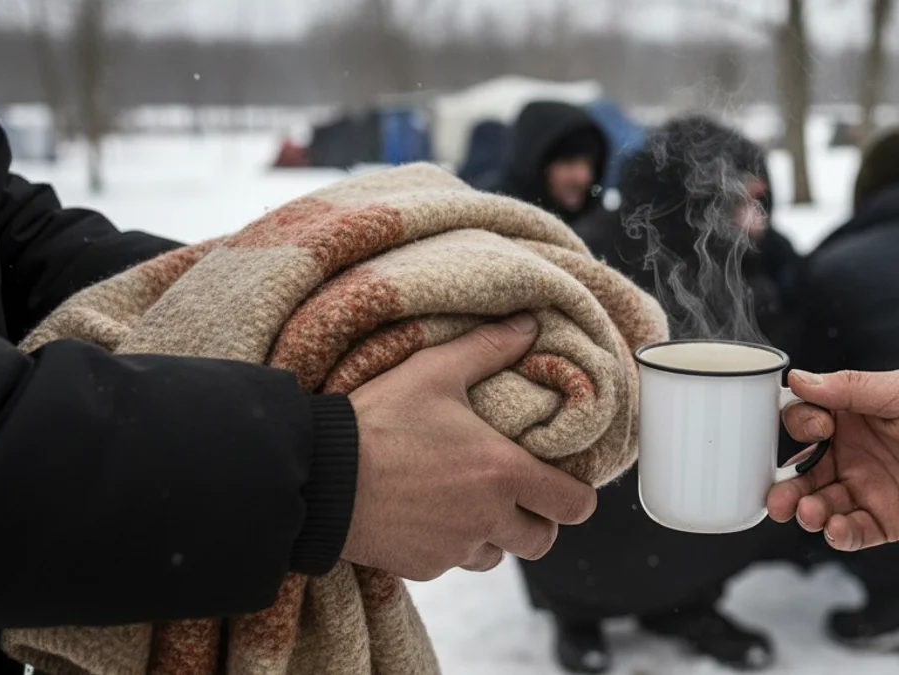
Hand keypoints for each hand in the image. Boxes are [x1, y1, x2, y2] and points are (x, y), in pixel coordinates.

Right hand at [342, 313, 596, 579]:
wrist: (320, 476)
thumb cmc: (379, 421)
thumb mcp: (435, 371)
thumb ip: (488, 347)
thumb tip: (529, 323)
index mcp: (503, 473)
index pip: (575, 504)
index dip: (579, 494)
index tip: (564, 479)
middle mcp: (487, 519)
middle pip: (542, 539)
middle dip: (539, 519)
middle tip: (520, 492)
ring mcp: (454, 549)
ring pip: (498, 555)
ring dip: (496, 534)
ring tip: (471, 501)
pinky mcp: (424, 568)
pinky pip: (454, 562)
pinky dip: (452, 544)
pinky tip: (430, 513)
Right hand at [772, 369, 898, 551]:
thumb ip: (850, 389)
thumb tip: (798, 378)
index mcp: (850, 418)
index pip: (805, 423)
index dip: (802, 427)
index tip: (819, 428)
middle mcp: (852, 455)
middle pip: (803, 473)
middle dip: (787, 487)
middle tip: (778, 498)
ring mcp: (867, 489)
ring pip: (822, 506)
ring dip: (809, 512)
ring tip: (811, 514)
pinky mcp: (888, 521)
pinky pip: (854, 532)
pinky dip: (840, 535)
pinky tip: (836, 530)